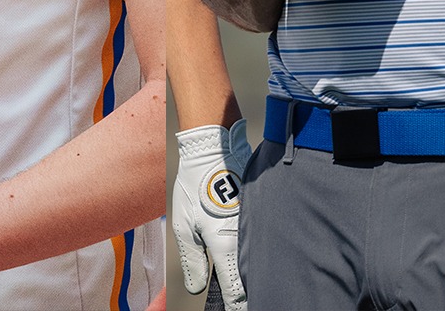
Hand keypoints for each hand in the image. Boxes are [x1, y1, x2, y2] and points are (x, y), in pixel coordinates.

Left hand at [171, 122, 249, 310]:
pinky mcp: (259, 212)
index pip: (235, 290)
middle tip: (238, 301)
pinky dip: (257, 252)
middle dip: (246, 294)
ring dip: (253, 274)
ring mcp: (254, 225)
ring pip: (257, 259)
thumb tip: (198, 287)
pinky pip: (260, 239)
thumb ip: (193, 260)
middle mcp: (244, 239)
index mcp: (225, 246)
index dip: (235, 306)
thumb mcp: (185, 225)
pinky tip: (252, 257)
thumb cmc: (195, 186)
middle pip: (250, 278)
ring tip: (248, 286)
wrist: (215, 149)